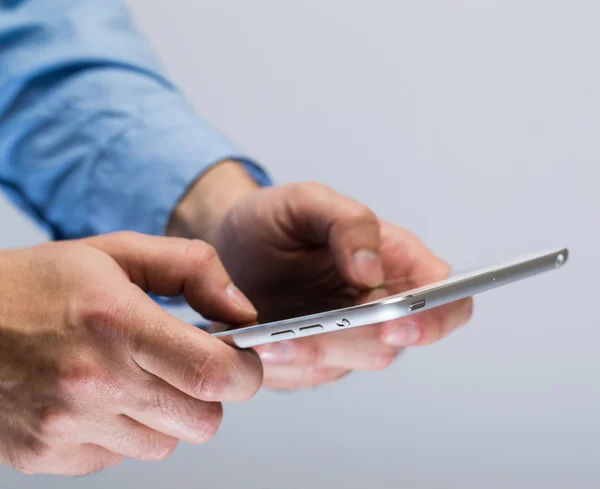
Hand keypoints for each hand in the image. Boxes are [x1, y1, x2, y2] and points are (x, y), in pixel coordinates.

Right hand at [0, 232, 261, 475]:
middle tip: (188, 365)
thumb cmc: (35, 285)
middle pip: (203, 420)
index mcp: (117, 324)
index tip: (243, 359)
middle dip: (211, 394)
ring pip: (166, 443)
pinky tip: (101, 398)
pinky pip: (121, 456)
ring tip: (135, 377)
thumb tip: (240, 310)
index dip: (246, 371)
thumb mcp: (117, 253)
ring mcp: (69, 426)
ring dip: (167, 413)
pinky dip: (125, 431)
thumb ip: (192, 269)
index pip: (214, 372)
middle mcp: (94, 383)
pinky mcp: (50, 454)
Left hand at [211, 182, 472, 388]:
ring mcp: (348, 337)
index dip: (434, 318)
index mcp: (397, 262)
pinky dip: (284, 363)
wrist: (231, 248)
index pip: (445, 298)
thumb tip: (373, 271)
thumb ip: (349, 222)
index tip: (395, 325)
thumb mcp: (306, 201)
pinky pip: (307, 374)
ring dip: (309, 354)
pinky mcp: (315, 359)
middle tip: (306, 331)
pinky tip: (258, 344)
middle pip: (392, 342)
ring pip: (346, 363)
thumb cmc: (275, 221)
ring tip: (270, 340)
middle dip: (349, 339)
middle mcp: (379, 305)